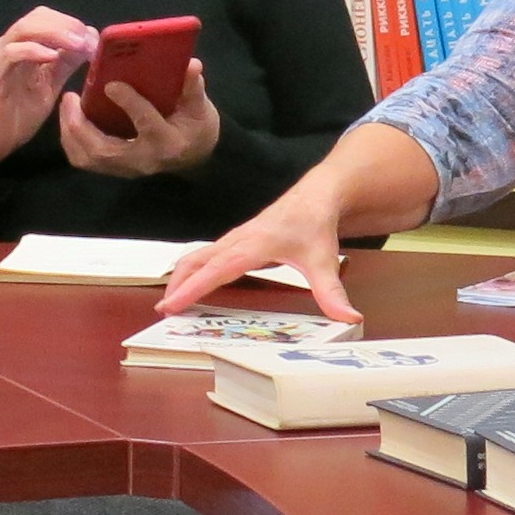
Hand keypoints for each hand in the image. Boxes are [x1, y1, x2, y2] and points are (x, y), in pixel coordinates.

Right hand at [0, 8, 98, 171]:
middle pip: (37, 17)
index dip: (72, 23)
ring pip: (24, 29)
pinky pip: (11, 53)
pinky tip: (52, 56)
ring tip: (77, 44)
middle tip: (88, 40)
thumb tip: (88, 43)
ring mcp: (1, 58)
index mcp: (26, 45)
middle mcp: (11, 45)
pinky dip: (33, 50)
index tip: (94, 38)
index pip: (47, 18)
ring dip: (54, 33)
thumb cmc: (17, 112)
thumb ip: (65, 64)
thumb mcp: (50, 85)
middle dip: (67, 24)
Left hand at [60, 63, 218, 180]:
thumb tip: (192, 64)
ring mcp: (126, 168)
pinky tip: (70, 119)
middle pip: (103, 150)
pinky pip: (85, 160)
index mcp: (167, 141)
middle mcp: (143, 160)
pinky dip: (72, 140)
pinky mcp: (115, 169)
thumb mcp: (200, 108)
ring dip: (71, 133)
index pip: (146, 122)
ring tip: (67, 105)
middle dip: (80, 124)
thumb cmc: (197, 127)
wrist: (194, 156)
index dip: (129, 103)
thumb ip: (193, 88)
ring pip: (88, 158)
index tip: (111, 83)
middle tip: (69, 96)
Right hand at [159, 182, 354, 322]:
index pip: (215, 270)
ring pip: (196, 256)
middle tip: (164, 311)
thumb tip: (350, 319)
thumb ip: (333, 292)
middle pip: (195, 261)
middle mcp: (237, 241)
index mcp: (252, 246)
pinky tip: (190, 285)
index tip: (171, 306)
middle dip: (176, 284)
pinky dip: (191, 270)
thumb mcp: (325, 260)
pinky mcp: (235, 241)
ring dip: (180, 277)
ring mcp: (233, 239)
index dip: (191, 289)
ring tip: (170, 303)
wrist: (316, 195)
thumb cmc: (315, 224)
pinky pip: (205, 255)